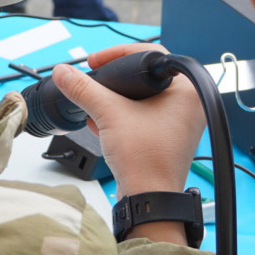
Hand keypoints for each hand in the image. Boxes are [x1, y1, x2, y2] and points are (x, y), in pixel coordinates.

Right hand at [52, 43, 204, 198]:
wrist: (149, 199)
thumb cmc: (145, 160)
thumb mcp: (109, 114)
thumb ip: (84, 90)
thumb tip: (65, 73)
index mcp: (187, 90)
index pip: (151, 55)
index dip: (118, 55)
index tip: (97, 62)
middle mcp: (190, 103)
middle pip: (146, 77)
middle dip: (115, 82)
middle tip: (96, 80)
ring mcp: (181, 122)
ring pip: (143, 98)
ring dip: (116, 101)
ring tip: (96, 106)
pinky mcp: (170, 137)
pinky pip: (145, 116)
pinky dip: (124, 117)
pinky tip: (101, 124)